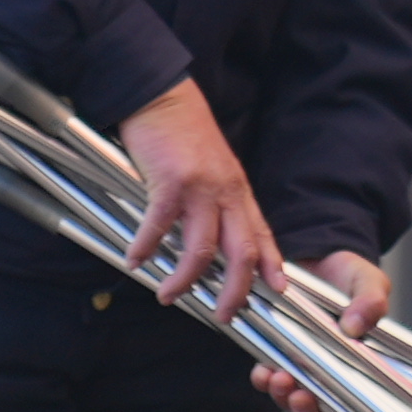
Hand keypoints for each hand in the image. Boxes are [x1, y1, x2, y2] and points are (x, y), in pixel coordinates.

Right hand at [121, 79, 280, 313]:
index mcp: (238, 191)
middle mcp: (227, 192)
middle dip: (236, 291)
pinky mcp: (171, 182)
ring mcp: (201, 188)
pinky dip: (146, 249)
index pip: (262, 235)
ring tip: (168, 295)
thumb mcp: (214, 169)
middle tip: (223, 315)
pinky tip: (134, 260)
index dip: (272, 266)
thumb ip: (217, 203)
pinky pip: (160, 227)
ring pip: (202, 250)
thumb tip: (206, 241)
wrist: (164, 97)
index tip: (277, 292)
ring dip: (184, 280)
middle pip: (242, 253)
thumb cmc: (184, 135)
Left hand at [254, 250, 393, 411]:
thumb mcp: (369, 283)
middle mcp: (331, 373)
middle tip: (302, 397)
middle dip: (308, 411)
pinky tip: (263, 371)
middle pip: (321, 411)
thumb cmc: (352, 277)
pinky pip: (269, 376)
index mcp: (360, 365)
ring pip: (292, 398)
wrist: (321, 259)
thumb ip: (371, 303)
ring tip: (279, 379)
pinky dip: (264, 378)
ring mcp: (303, 366)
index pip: (360, 406)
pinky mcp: (279, 353)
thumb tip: (355, 327)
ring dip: (284, 396)